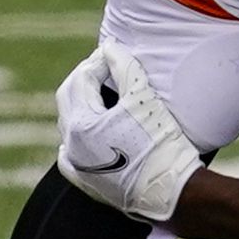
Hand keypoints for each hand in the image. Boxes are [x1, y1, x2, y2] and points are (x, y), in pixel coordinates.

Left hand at [54, 43, 204, 224]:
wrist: (170, 191)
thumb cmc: (160, 143)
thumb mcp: (144, 99)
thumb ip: (124, 68)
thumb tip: (109, 47)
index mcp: (82, 123)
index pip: (81, 79)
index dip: (97, 61)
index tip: (113, 53)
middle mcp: (72, 144)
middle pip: (68, 98)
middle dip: (84, 78)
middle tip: (105, 66)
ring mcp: (77, 164)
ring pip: (69, 123)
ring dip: (82, 103)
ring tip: (103, 92)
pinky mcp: (85, 181)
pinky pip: (70, 154)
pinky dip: (76, 137)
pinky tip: (86, 132)